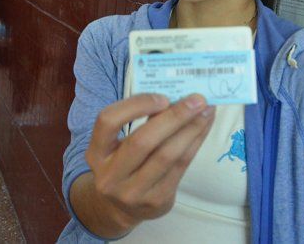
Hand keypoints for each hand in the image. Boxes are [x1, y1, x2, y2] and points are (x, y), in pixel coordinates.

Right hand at [73, 94, 214, 235]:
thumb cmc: (123, 164)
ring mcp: (132, 192)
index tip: (163, 97)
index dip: (135, 106)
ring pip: (166, 155)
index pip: (108, 121)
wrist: (121, 208)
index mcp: (96, 153)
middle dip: (174, 117)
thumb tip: (176, 96)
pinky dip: (195, 143)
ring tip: (207, 111)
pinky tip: (203, 128)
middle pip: (143, 141)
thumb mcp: (117, 145)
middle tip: (197, 99)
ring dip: (191, 129)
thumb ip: (138, 122)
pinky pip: (180, 167)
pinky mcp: (156, 201)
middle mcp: (110, 175)